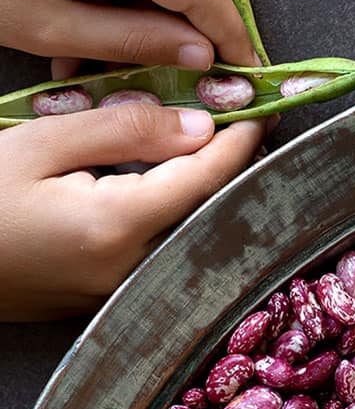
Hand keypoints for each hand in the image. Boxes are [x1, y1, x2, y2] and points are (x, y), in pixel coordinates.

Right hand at [0, 100, 265, 319]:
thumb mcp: (38, 145)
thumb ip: (124, 131)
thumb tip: (200, 125)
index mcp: (117, 226)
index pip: (206, 179)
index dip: (240, 142)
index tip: (261, 110)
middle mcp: (133, 269)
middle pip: (208, 210)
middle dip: (231, 165)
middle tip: (245, 122)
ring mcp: (124, 292)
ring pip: (191, 232)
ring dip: (208, 190)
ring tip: (216, 146)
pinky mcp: (110, 298)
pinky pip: (165, 250)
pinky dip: (179, 215)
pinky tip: (176, 184)